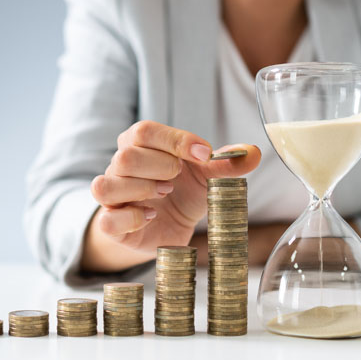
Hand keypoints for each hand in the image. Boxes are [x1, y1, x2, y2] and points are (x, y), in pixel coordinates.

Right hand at [82, 120, 260, 271]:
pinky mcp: (110, 224)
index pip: (145, 131)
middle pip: (125, 156)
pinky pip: (107, 219)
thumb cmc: (183, 193)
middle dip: (159, 166)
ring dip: (142, 189)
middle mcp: (119, 166)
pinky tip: (151, 217)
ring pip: (107, 185)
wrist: (167, 228)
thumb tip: (253, 153)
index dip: (176, 141)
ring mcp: (112, 196)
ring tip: (165, 194)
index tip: (205, 154)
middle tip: (178, 179)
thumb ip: (226, 164)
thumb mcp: (207, 177)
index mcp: (140, 145)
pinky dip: (131, 218)